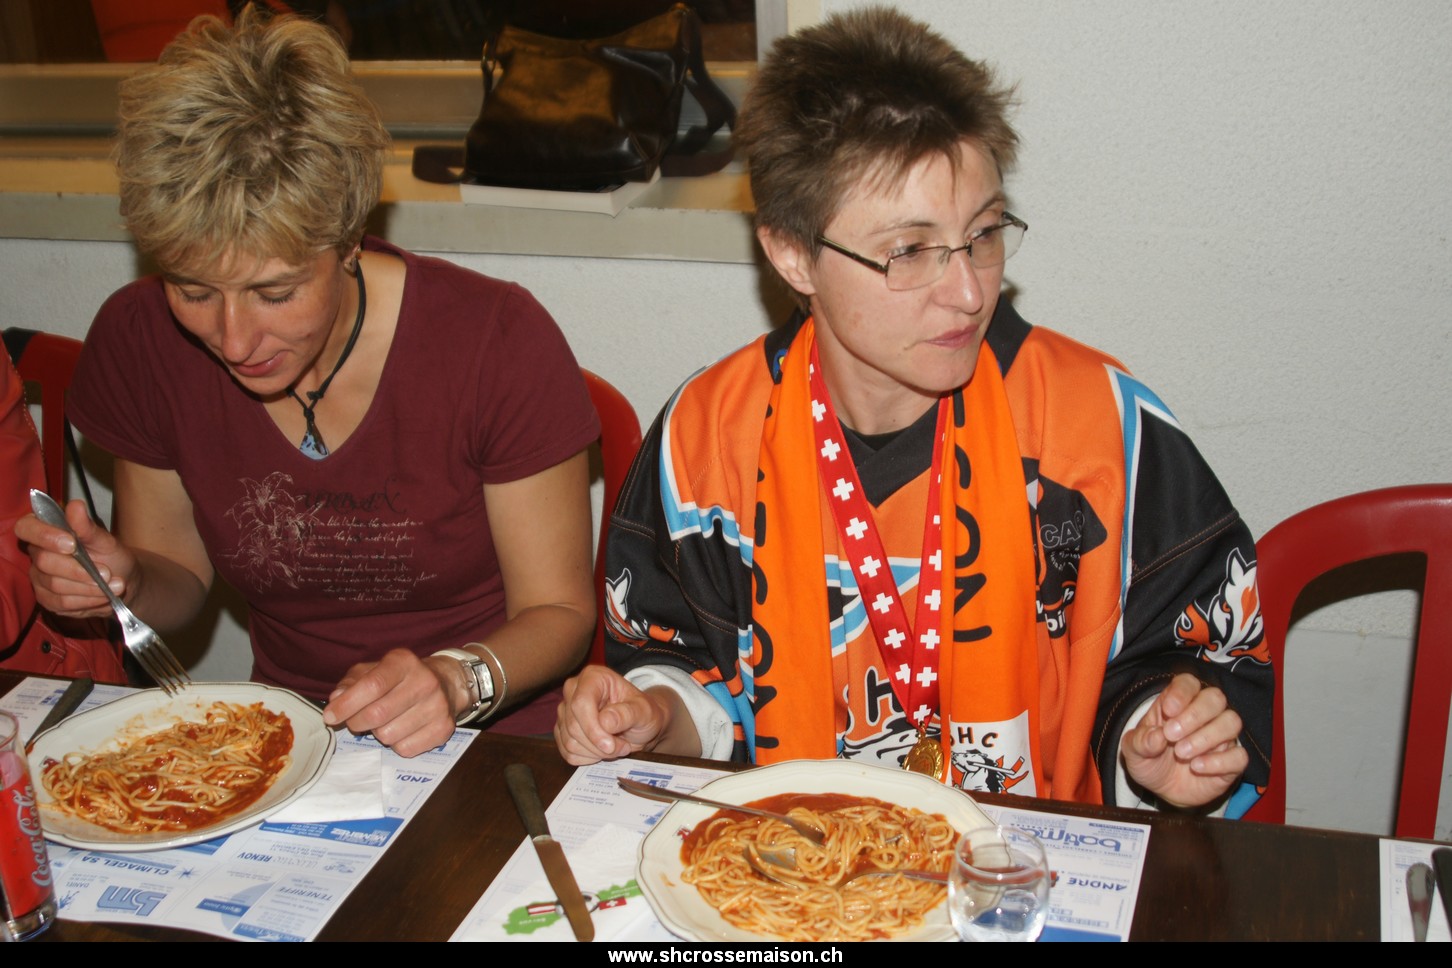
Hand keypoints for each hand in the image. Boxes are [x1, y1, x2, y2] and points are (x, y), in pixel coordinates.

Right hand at [15, 498, 136, 618]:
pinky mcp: (47, 599)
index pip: (26, 528)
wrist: (123, 580)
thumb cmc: (111, 555)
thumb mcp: (105, 540)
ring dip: (89, 586)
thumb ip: (87, 527)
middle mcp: (37, 554)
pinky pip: (61, 602)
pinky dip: (87, 600)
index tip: (72, 543)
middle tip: (107, 572)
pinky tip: (104, 595)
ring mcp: (39, 578)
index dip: (45, 536)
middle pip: (44, 562)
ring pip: (55, 585)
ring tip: (114, 584)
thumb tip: (75, 505)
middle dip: (79, 569)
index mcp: (46, 531)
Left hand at [323, 648, 458, 757]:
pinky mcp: (444, 729)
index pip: (372, 685)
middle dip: (356, 722)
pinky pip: (405, 749)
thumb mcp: (373, 671)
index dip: (347, 704)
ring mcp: (437, 706)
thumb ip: (350, 683)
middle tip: (355, 721)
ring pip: (388, 735)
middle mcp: (425, 681)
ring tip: (385, 722)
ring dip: (378, 733)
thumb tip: (335, 700)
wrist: (445, 684)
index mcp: (404, 662)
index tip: (329, 716)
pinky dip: (396, 745)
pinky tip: (402, 730)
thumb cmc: (398, 679)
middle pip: (377, 714)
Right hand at [554, 665, 675, 765]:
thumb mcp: (644, 711)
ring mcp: (565, 712)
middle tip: (623, 746)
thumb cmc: (642, 713)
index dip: (593, 728)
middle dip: (599, 744)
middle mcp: (574, 691)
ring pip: (570, 742)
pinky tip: (602, 750)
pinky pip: (568, 753)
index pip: (580, 703)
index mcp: (593, 677)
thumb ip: (627, 713)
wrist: (639, 726)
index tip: (611, 745)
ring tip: (616, 746)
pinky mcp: (562, 731)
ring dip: (596, 752)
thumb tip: (605, 721)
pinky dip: (588, 757)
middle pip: (573, 726)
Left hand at [1120, 673, 1248, 808]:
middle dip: (1194, 715)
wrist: (1163, 790)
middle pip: (1215, 698)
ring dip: (1206, 736)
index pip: (1189, 683)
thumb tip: (1156, 736)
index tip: (1168, 711)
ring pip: (1231, 722)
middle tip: (1171, 735)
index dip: (1181, 693)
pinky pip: (1239, 755)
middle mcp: (1205, 715)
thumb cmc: (1150, 760)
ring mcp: (1222, 737)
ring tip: (1182, 753)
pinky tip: (1197, 767)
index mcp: (1179, 703)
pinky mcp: (1232, 762)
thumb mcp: (1134, 751)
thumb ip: (1141, 741)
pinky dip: (1219, 761)